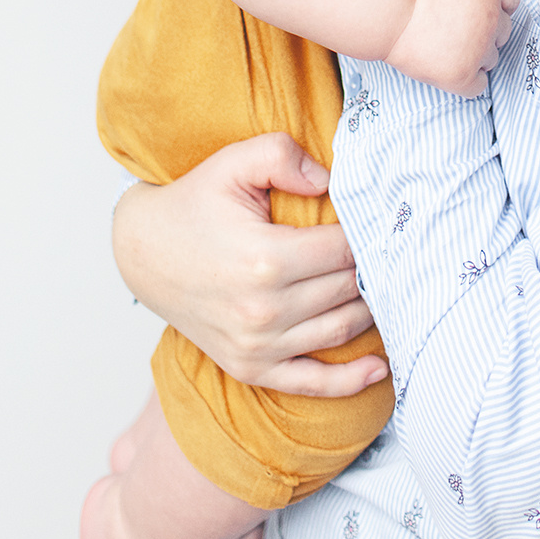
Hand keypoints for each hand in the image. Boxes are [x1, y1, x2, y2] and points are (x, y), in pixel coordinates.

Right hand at [112, 135, 387, 393]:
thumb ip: (282, 154)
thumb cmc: (194, 204)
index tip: (381, 220)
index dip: (368, 232)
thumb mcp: (232, 162)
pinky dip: (351, 380)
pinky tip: (382, 368)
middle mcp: (263, 311)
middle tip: (395, 251)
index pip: (346, 249)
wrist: (144, 253)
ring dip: (373, 309)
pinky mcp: (251, 368)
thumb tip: (330, 180)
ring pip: (342, 329)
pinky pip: (312, 384)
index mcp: (265, 259)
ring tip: (392, 286)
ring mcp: (257, 346)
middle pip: (349, 288)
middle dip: (376, 268)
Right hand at [386, 0, 520, 95]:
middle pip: (504, 31)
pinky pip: (479, 86)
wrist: (388, 7)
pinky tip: (447, 70)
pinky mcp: (462, 75)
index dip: (497, 6)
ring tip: (445, 49)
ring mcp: (479, 48)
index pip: (512, 0)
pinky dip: (467, 82)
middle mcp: (492, 18)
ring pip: (492, 59)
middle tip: (457, 31)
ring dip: (475, 56)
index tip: (482, 11)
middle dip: (485, 31)